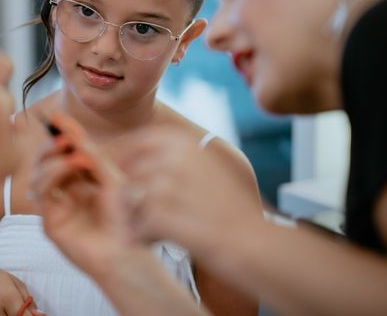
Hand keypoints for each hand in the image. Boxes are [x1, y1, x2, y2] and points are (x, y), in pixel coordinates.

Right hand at [30, 113, 133, 275]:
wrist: (130, 249)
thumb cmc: (125, 216)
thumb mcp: (111, 177)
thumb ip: (91, 155)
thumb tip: (72, 130)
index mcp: (78, 180)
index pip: (61, 152)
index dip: (57, 133)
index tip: (55, 114)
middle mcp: (63, 192)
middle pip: (43, 161)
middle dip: (51, 144)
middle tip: (66, 136)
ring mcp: (55, 208)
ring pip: (37, 174)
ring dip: (53, 159)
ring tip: (77, 155)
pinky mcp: (50, 223)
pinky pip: (40, 193)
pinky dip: (53, 174)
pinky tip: (71, 167)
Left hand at [118, 127, 262, 260]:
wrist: (255, 242)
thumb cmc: (234, 211)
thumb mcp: (210, 168)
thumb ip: (179, 160)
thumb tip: (140, 162)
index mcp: (185, 143)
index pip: (139, 143)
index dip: (131, 162)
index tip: (132, 178)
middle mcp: (173, 158)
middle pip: (131, 174)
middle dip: (133, 195)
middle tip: (145, 214)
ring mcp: (167, 186)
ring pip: (130, 200)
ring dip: (137, 217)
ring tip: (153, 231)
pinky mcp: (162, 215)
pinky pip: (136, 225)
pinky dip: (143, 237)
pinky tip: (157, 243)